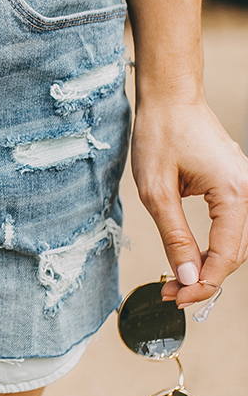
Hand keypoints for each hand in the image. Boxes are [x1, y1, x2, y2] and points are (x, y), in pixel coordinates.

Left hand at [131, 89, 247, 307]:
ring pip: (235, 241)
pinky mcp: (233, 184)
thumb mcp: (157, 192)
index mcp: (234, 192)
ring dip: (209, 265)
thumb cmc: (160, 135)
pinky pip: (230, 225)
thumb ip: (175, 236)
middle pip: (236, 252)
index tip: (176, 298)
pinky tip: (190, 259)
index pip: (228, 253)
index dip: (204, 283)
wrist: (170, 97)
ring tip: (177, 283)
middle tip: (171, 295)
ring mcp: (243, 186)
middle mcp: (247, 190)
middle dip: (206, 279)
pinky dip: (213, 247)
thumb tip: (187, 276)